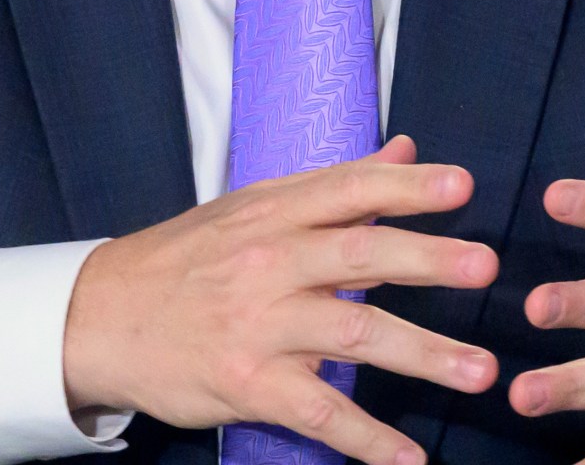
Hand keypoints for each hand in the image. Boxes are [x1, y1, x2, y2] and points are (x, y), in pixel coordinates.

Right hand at [62, 135, 502, 464]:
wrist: (98, 318)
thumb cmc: (185, 259)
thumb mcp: (252, 208)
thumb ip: (335, 184)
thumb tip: (407, 150)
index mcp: (273, 213)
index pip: (348, 190)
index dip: (405, 187)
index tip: (462, 185)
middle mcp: (269, 262)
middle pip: (358, 255)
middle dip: (426, 260)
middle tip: (486, 267)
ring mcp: (260, 325)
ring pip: (352, 334)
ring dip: (423, 355)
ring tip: (480, 372)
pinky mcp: (249, 384)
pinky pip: (319, 412)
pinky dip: (367, 440)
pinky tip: (409, 460)